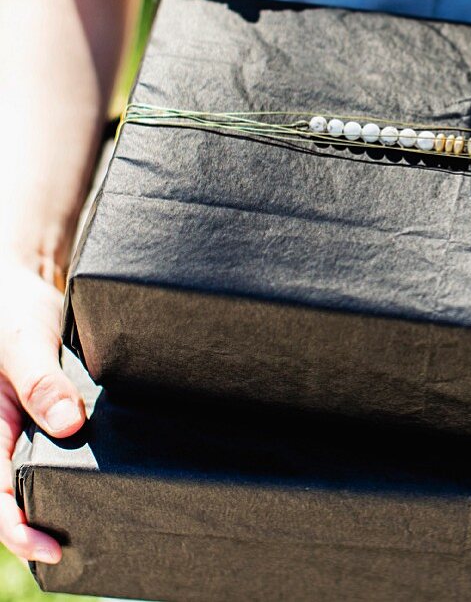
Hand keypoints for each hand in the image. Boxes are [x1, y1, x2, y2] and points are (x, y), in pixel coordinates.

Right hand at [0, 261, 85, 564]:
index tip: (49, 548)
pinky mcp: (45, 414)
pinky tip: (99, 482)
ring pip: (33, 479)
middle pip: (11, 497)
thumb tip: (71, 426)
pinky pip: (54, 452)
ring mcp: (22, 428)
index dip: (18, 530)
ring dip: (54, 503)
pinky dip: (71, 471)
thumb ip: (41, 382)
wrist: (22, 285)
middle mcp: (1, 435)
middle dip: (37, 528)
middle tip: (78, 549)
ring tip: (93, 526)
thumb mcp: (23, 341)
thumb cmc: (13, 311)